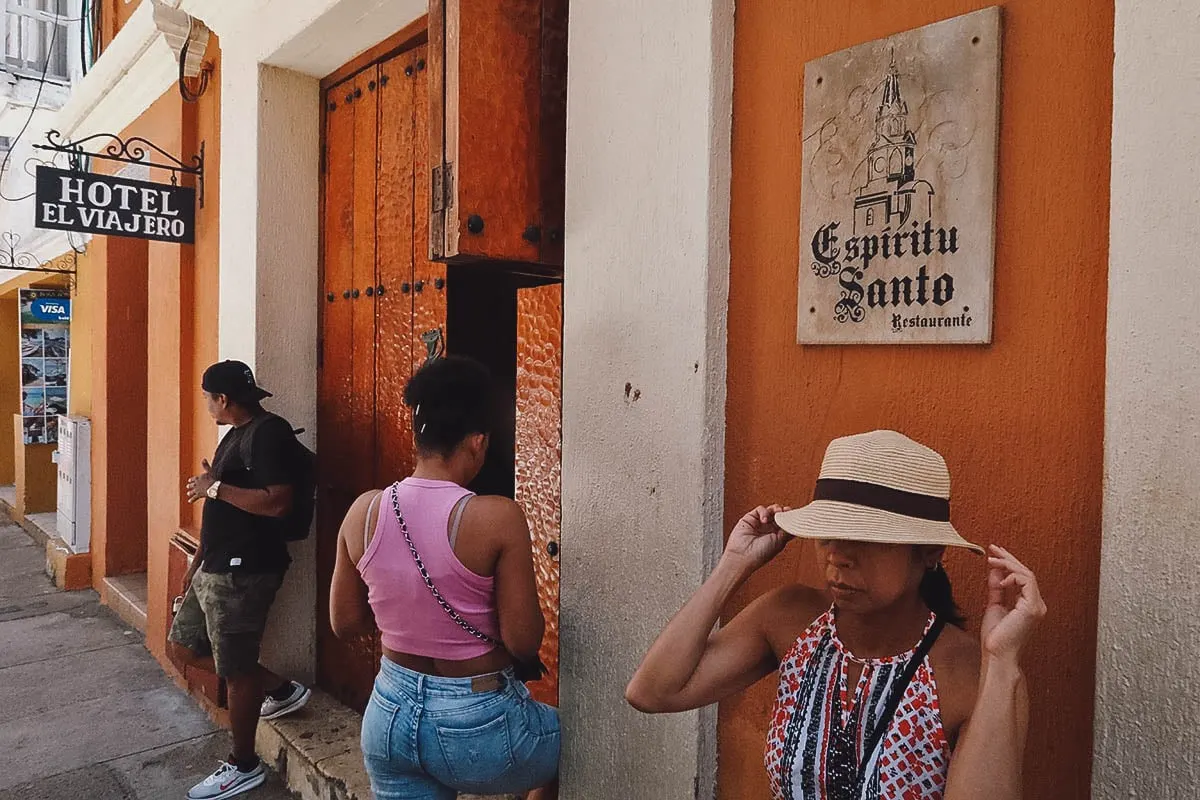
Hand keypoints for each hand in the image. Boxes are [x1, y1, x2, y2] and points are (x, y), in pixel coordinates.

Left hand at [185, 459, 214, 503]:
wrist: (213, 487)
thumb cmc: (212, 479)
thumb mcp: (209, 471)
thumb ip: (206, 465)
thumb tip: (203, 459)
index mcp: (199, 478)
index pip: (194, 479)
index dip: (192, 480)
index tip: (189, 480)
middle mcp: (197, 484)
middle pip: (192, 485)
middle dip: (190, 486)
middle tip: (187, 486)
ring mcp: (197, 489)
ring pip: (192, 491)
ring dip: (190, 492)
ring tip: (188, 493)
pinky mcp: (199, 495)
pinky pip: (195, 498)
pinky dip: (192, 499)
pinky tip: (189, 501)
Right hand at [722, 505, 791, 572]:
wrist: (743, 555)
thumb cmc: (760, 554)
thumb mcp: (780, 542)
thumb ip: (788, 531)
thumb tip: (796, 523)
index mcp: (777, 536)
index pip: (786, 524)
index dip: (791, 519)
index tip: (795, 515)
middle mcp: (768, 529)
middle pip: (780, 516)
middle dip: (784, 512)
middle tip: (787, 511)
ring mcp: (759, 523)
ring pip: (771, 510)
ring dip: (776, 509)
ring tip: (777, 512)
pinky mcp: (750, 518)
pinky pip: (760, 509)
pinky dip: (764, 512)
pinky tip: (764, 520)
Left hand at [981, 545, 1046, 663]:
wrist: (997, 654)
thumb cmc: (996, 637)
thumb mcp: (994, 605)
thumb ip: (997, 588)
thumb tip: (996, 571)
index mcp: (1029, 605)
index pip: (1022, 578)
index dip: (1009, 563)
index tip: (995, 554)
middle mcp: (1036, 604)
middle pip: (1026, 573)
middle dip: (1009, 558)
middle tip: (994, 549)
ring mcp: (1036, 606)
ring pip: (1027, 574)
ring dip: (1008, 564)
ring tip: (992, 560)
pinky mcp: (1032, 608)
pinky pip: (1026, 582)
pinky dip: (1012, 576)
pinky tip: (1000, 579)